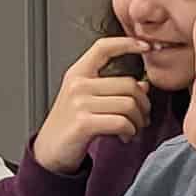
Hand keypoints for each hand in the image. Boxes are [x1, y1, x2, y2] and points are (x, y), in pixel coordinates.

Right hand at [30, 35, 152, 174]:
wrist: (49, 152)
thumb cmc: (69, 126)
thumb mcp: (86, 100)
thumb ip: (113, 89)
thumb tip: (144, 85)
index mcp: (78, 74)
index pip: (103, 47)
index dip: (127, 43)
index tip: (146, 46)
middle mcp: (78, 85)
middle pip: (128, 84)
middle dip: (143, 104)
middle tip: (143, 117)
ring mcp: (79, 103)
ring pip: (128, 104)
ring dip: (138, 121)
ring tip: (132, 129)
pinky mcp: (83, 123)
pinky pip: (121, 122)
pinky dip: (129, 131)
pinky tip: (125, 136)